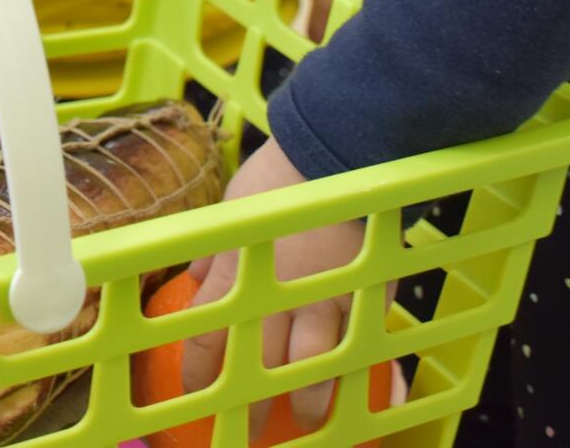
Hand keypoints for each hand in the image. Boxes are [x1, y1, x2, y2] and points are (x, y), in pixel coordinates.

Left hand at [181, 137, 365, 436]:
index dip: (200, 373)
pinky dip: (368, 369)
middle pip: (260, 366)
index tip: (195, 393)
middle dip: (254, 404)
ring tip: (311, 420)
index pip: (208, 337)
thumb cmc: (279, 171)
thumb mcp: (233, 204)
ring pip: (315, 368)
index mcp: (238, 272)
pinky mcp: (366, 292)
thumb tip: (195, 275)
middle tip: (251, 430)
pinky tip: (374, 390)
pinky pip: (365, 341)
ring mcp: (325, 298)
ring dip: (310, 401)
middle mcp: (278, 296)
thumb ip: (216, 247)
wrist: (337, 149)